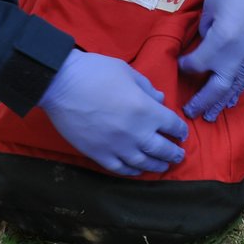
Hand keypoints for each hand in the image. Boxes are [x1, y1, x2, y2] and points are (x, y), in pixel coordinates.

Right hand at [38, 49, 187, 175]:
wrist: (61, 84)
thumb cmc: (96, 72)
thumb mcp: (128, 72)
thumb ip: (147, 88)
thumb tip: (160, 98)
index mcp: (146, 110)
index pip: (172, 125)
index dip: (180, 130)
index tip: (182, 133)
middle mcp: (135, 133)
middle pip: (162, 149)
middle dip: (173, 153)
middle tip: (178, 156)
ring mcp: (116, 146)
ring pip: (143, 163)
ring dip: (156, 166)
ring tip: (162, 166)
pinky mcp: (98, 154)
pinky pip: (119, 168)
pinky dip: (131, 171)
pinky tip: (136, 170)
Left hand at [177, 0, 243, 120]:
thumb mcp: (211, 6)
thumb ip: (204, 29)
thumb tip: (204, 42)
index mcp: (219, 43)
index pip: (196, 64)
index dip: (185, 66)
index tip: (179, 64)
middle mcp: (235, 57)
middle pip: (215, 89)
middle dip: (200, 102)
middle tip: (188, 112)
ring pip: (233, 89)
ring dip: (219, 104)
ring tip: (209, 117)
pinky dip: (237, 92)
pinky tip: (230, 101)